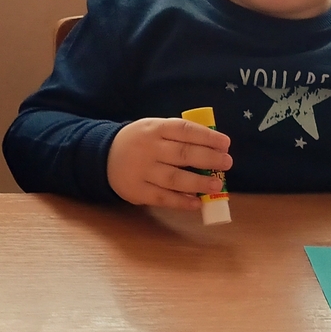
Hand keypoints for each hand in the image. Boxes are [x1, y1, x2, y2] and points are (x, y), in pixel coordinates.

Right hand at [106, 117, 232, 210]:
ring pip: (174, 179)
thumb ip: (178, 135)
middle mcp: (149, 149)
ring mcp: (142, 171)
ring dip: (198, 183)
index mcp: (155, 129)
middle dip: (208, 159)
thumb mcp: (154, 128)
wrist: (103, 156)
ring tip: (217, 185)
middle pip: (183, 154)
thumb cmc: (139, 141)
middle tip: (227, 162)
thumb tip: (213, 147)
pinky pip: (163, 198)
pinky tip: (197, 203)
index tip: (225, 143)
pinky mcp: (137, 191)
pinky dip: (181, 202)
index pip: (184, 130)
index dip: (206, 136)